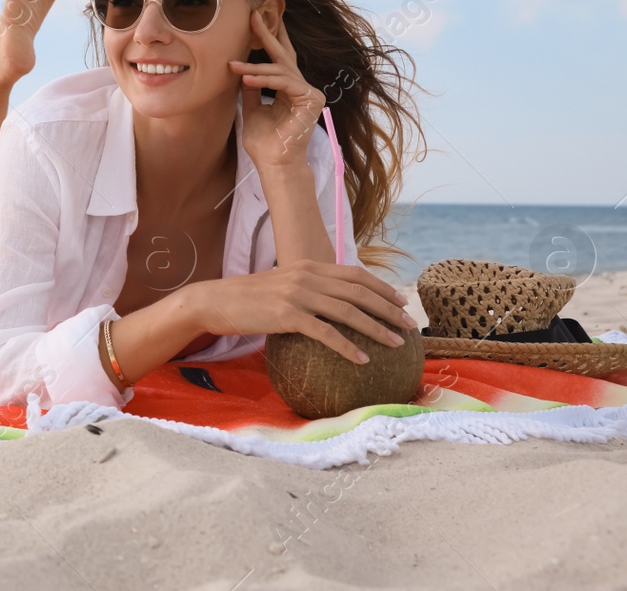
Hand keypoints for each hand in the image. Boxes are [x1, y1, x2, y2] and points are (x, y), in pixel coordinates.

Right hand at [187, 260, 415, 363]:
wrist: (217, 301)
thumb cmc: (249, 298)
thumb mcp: (282, 285)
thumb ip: (307, 289)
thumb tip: (330, 305)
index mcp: (308, 266)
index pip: (355, 274)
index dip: (382, 288)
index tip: (400, 302)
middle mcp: (307, 276)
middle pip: (358, 291)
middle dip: (388, 308)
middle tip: (409, 324)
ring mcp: (297, 295)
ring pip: (348, 311)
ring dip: (377, 328)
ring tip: (397, 343)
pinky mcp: (287, 315)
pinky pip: (325, 333)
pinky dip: (348, 346)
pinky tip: (363, 359)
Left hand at [229, 10, 324, 171]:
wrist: (274, 164)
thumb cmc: (264, 142)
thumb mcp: (251, 109)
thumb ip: (251, 89)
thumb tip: (241, 71)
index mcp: (288, 89)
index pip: (279, 60)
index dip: (269, 39)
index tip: (257, 19)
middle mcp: (301, 88)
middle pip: (283, 56)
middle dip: (268, 34)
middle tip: (255, 14)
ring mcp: (309, 92)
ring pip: (279, 70)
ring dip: (254, 68)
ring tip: (233, 66)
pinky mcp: (312, 99)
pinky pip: (283, 83)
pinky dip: (264, 80)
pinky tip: (246, 80)